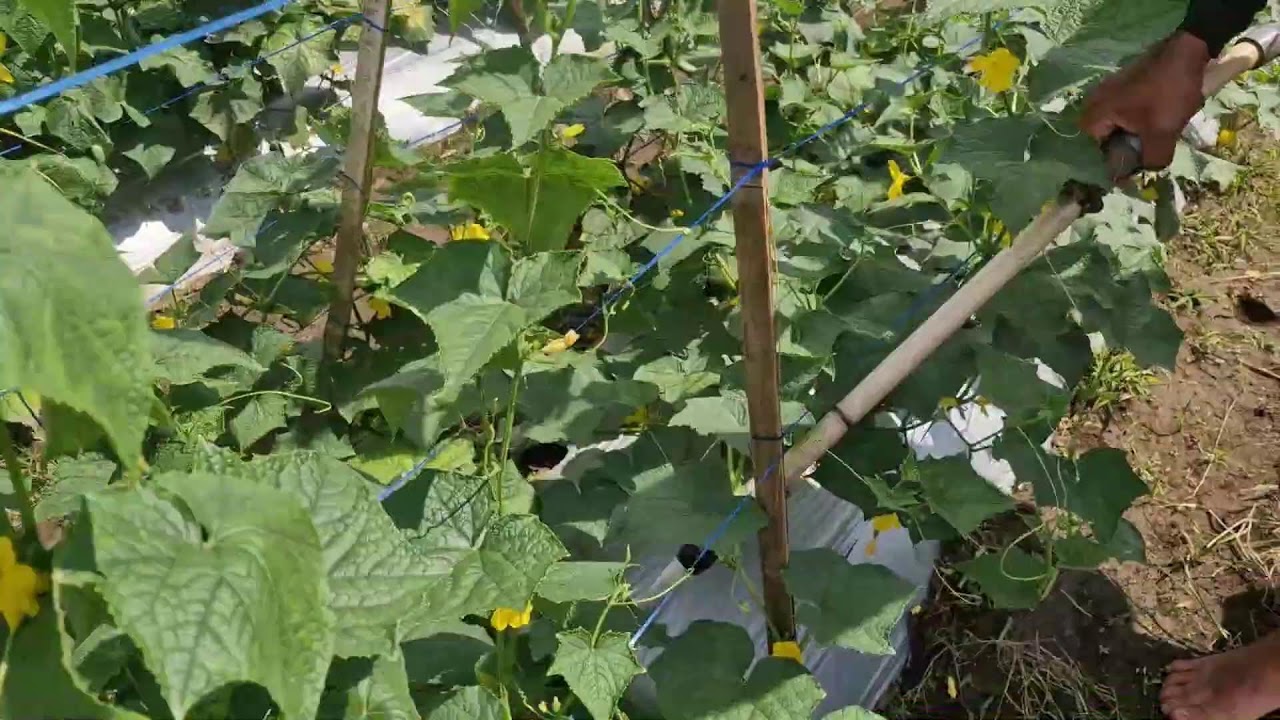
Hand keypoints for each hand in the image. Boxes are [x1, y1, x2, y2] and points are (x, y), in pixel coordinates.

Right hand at [1079, 32, 1212, 171]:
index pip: (1094, 145)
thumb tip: (1148, 174)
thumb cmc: (1168, 93)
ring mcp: (1112, 87)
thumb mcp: (1162, 133)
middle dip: (1127, 142)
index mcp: (1098, 112)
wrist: (1188, 50)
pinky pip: (1128, 107)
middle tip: (1148, 144)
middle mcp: (1098, 99)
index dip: (1113, 156)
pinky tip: (1162, 114)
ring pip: (1119, 120)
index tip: (1134, 157)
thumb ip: (1152, 160)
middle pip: (1106, 134)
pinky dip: (1142, 115)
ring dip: (1137, 129)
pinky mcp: (1128, 80)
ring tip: (1159, 129)